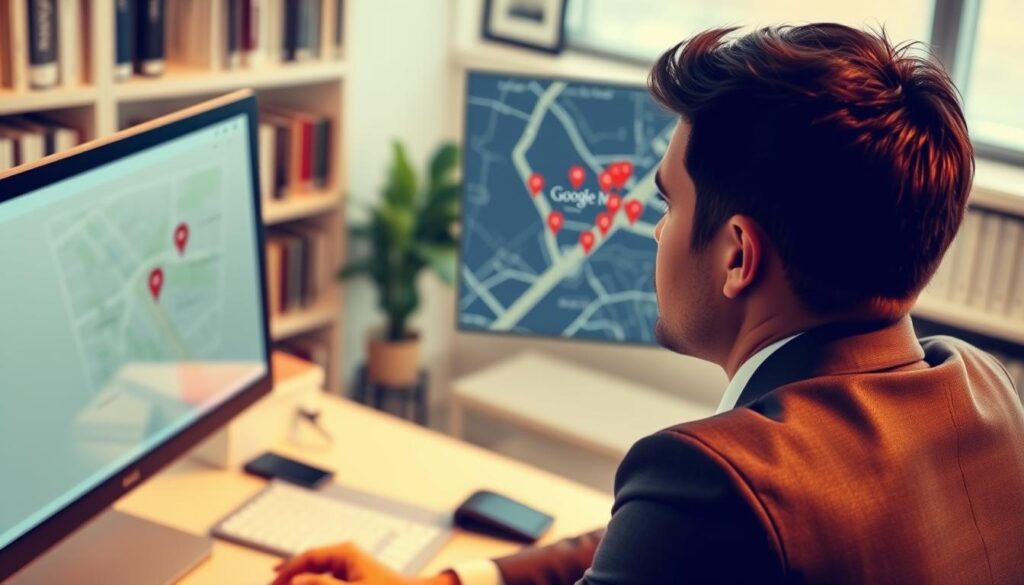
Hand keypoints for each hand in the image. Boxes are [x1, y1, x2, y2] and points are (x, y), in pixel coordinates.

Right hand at [270, 542, 458, 584]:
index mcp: (344, 552)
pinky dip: (312, 581)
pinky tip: (302, 584)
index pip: (307, 557)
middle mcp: (345, 554)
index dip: (287, 571)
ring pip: (315, 569)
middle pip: (309, 561)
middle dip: (289, 573)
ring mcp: (348, 563)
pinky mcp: (352, 574)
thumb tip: (296, 581)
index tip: (272, 583)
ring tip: (281, 584)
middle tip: (271, 584)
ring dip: (299, 578)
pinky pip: (325, 576)